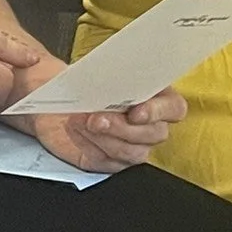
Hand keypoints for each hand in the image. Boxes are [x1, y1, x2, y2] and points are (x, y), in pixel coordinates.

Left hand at [2, 48, 186, 169]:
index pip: (175, 108)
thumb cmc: (82, 81)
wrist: (56, 100)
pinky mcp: (111, 161)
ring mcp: (132, 145)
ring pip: (133, 153)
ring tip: (82, 122)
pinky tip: (77, 131)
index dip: (158, 111)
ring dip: (106, 138)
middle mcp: (149, 124)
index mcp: (157, 97)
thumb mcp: (94, 69)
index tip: (136, 111)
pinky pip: (108, 162)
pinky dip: (91, 146)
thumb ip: (104, 71)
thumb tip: (82, 72)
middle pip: (154, 134)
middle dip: (123, 127)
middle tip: (97, 117)